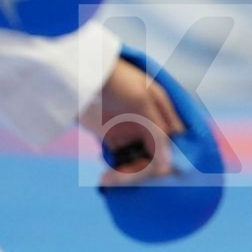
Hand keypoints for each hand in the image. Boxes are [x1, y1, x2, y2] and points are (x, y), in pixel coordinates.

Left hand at [80, 58, 184, 187]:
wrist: (75, 71)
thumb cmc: (113, 78)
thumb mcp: (140, 100)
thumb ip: (156, 131)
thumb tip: (169, 166)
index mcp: (163, 109)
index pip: (176, 142)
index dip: (171, 160)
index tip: (160, 176)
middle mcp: (150, 122)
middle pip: (158, 156)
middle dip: (145, 172)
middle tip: (122, 180)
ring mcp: (131, 130)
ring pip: (140, 162)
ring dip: (128, 176)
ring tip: (108, 180)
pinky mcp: (112, 137)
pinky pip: (120, 162)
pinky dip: (116, 173)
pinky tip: (105, 179)